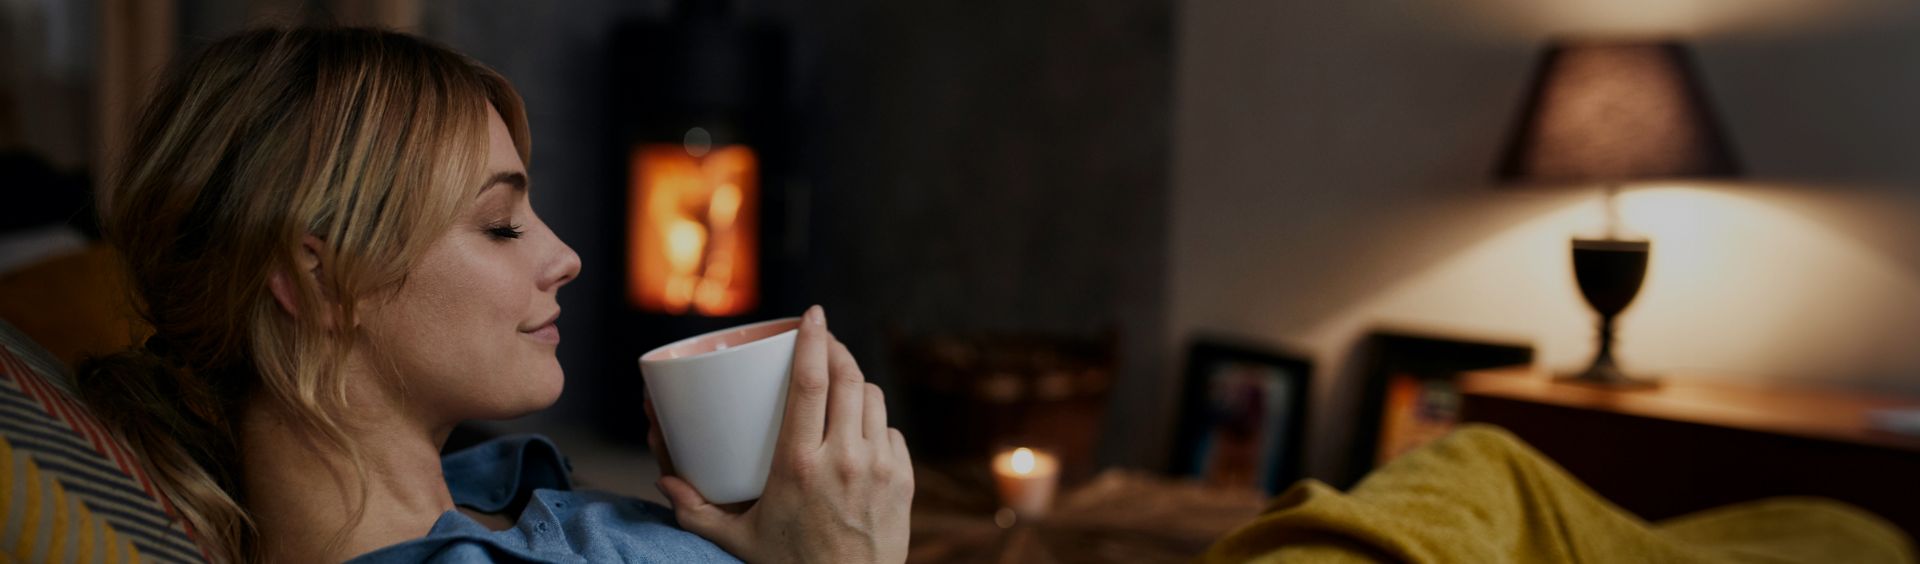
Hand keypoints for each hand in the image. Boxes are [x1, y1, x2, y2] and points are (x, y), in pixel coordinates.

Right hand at [657, 306, 914, 563]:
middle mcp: (843, 458)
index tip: (812, 314)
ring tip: (839, 383)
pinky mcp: (902, 480)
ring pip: (873, 400)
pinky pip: (892, 433)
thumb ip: (696, 511)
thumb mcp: (737, 540)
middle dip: (836, 349)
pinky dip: (876, 425)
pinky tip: (860, 431)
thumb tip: (663, 481)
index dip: (813, 339)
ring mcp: (879, 467)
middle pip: (847, 378)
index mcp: (798, 464)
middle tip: (823, 339)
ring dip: (856, 384)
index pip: (811, 382)